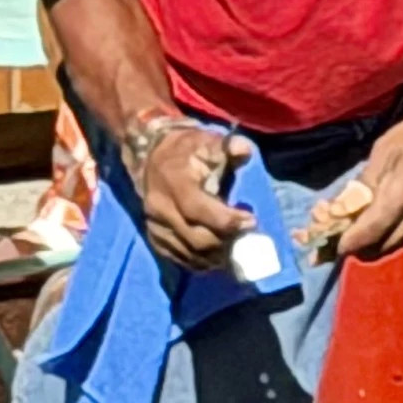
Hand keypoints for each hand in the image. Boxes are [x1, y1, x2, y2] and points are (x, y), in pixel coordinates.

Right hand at [140, 127, 254, 270]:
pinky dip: (201, 262)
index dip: (225, 220)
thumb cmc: (187, 149)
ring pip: (188, 252)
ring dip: (216, 256)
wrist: (151, 157)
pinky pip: (178, 258)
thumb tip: (244, 151)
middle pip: (195, 237)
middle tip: (250, 240)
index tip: (251, 222)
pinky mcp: (154, 238)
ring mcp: (155, 226)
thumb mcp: (207, 139)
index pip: (197, 208)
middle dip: (226, 241)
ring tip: (239, 250)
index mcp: (173, 182)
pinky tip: (220, 257)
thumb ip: (228, 146)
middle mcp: (160, 207)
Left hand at [312, 110, 402, 260]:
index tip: (323, 238)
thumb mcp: (385, 148)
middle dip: (350, 243)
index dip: (343, 242)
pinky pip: (401, 237)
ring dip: (366, 240)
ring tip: (348, 219)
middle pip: (376, 248)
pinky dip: (383, 233)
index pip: (368, 233)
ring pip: (388, 246)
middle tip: (331, 226)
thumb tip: (340, 210)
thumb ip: (364, 183)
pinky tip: (372, 217)